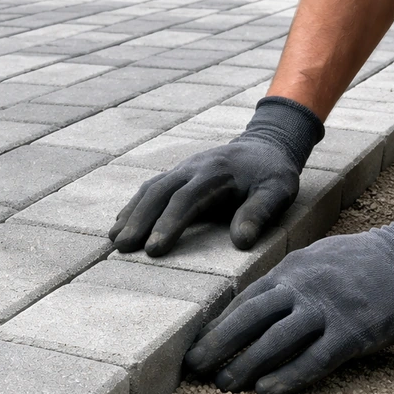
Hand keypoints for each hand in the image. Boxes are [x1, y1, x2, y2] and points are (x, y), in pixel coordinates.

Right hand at [110, 97, 323, 256]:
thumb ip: (260, 213)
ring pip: (150, 189)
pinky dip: (133, 206)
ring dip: (131, 214)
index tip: (154, 250)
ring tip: (115, 241)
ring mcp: (181, 169)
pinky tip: (120, 224)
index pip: (186, 200)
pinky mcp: (176, 174)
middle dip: (139, 221)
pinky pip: (150, 188)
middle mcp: (192, 168)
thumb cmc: (272, 174)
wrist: (264, 144)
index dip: (168, 224)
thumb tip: (240, 241)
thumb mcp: (278, 191)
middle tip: (123, 248)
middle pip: (159, 193)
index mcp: (215, 173)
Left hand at [184, 189, 393, 393]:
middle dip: (217, 346)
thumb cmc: (368, 261)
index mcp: (292, 270)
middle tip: (194, 369)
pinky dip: (287, 376)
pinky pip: (313, 359)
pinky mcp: (353, 332)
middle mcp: (303, 288)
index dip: (217, 327)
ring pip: (274, 342)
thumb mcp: (319, 258)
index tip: (196, 347)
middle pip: (248, 321)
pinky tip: (267, 390)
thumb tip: (258, 307)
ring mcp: (327, 310)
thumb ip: (288, 281)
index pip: (244, 302)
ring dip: (245, 366)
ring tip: (225, 386)